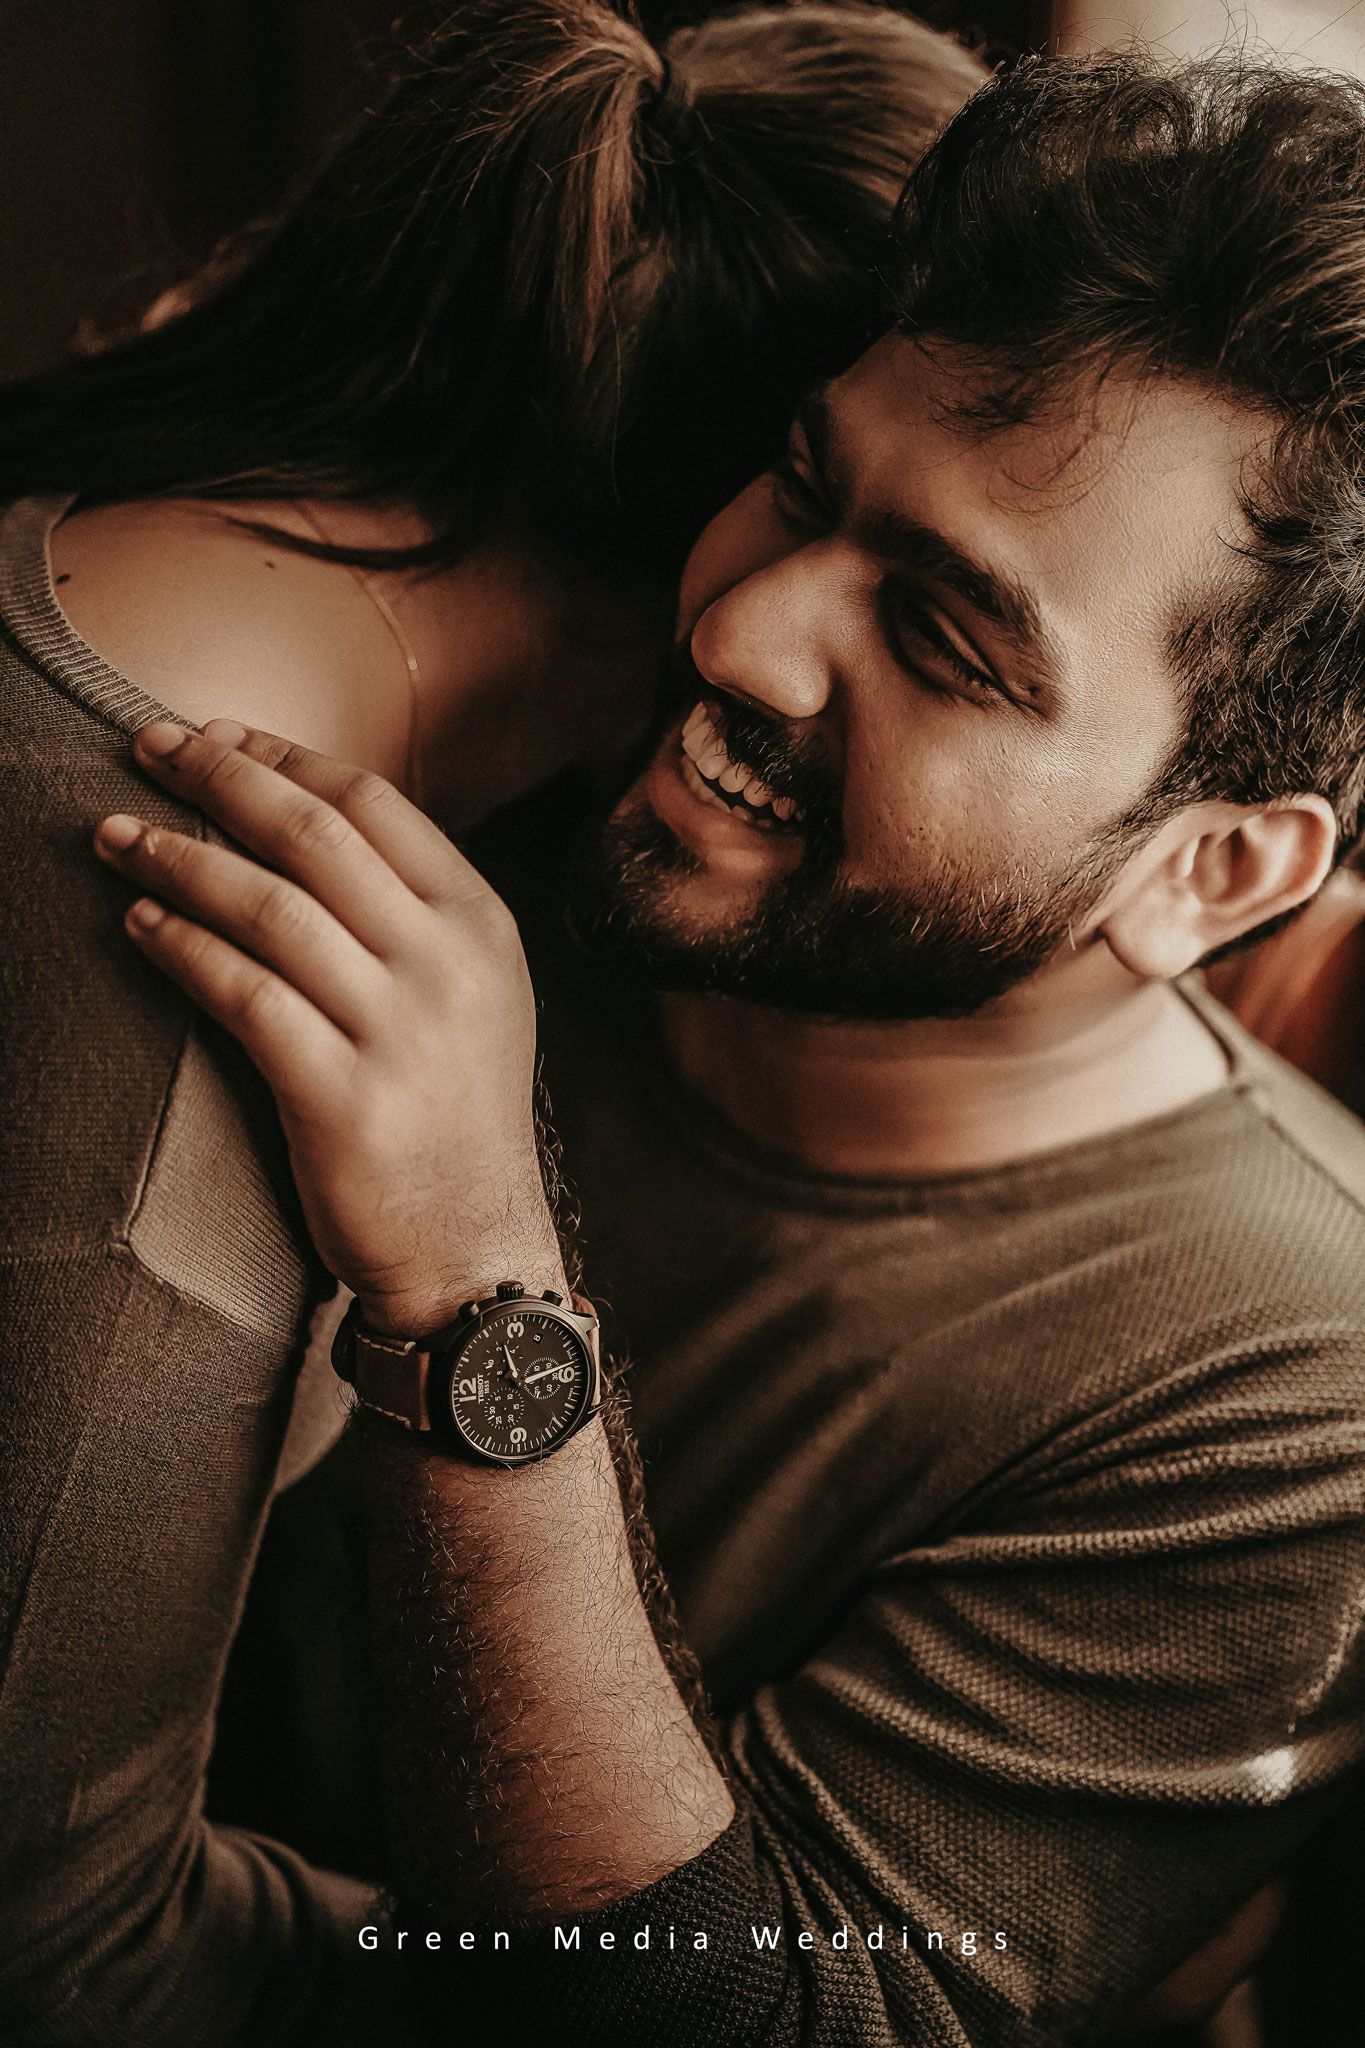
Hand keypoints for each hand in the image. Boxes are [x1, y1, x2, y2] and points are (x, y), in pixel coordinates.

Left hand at [94, 720, 565, 1334]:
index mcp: (481, 924)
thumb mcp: (474, 995)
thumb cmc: (453, 1117)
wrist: (473, 1249)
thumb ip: (411, 913)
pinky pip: (243, 996)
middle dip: (216, 777)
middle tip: (144, 748)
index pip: (372, 802)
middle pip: (313, 833)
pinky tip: (138, 925)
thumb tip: (301, 820)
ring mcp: (398, 1032)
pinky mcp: (341, 1098)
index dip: (280, 756)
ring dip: (177, 856)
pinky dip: (182, 948)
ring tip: (113, 834)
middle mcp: (447, 965)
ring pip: (268, 906)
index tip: (213, 733)